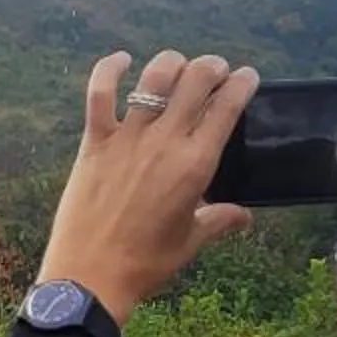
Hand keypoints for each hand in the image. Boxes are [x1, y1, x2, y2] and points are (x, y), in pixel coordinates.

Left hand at [38, 50, 259, 321]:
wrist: (91, 277)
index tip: (246, 77)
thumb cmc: (145, 263)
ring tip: (179, 65)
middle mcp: (165, 142)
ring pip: (155, 78)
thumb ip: (219, 221)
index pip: (227, 108)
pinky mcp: (94, 142)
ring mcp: (128, 138)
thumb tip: (244, 217)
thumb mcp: (190, 241)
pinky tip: (121, 60)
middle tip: (214, 70)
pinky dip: (109, 70)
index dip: (241, 84)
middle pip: (196, 81)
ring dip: (172, 63)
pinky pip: (100, 94)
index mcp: (196, 165)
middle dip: (211, 67)